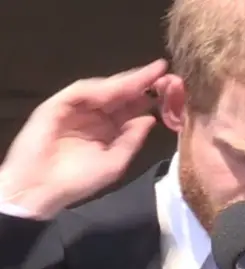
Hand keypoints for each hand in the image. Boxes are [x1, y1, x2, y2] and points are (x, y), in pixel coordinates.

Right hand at [0, 59, 168, 218]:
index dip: (149, 96)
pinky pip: (81, 92)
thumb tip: (151, 119)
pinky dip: (101, 89)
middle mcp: (94, 114)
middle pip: (120, 93)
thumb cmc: (78, 181)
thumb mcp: (115, 162)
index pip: (131, 107)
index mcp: (108, 127)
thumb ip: (132, 140)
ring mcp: (76, 108)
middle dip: (141, 81)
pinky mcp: (57, 105)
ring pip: (104, 89)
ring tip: (147, 75)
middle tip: (163, 69)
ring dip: (126, 82)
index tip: (171, 85)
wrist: (41, 190)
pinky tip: (121, 87)